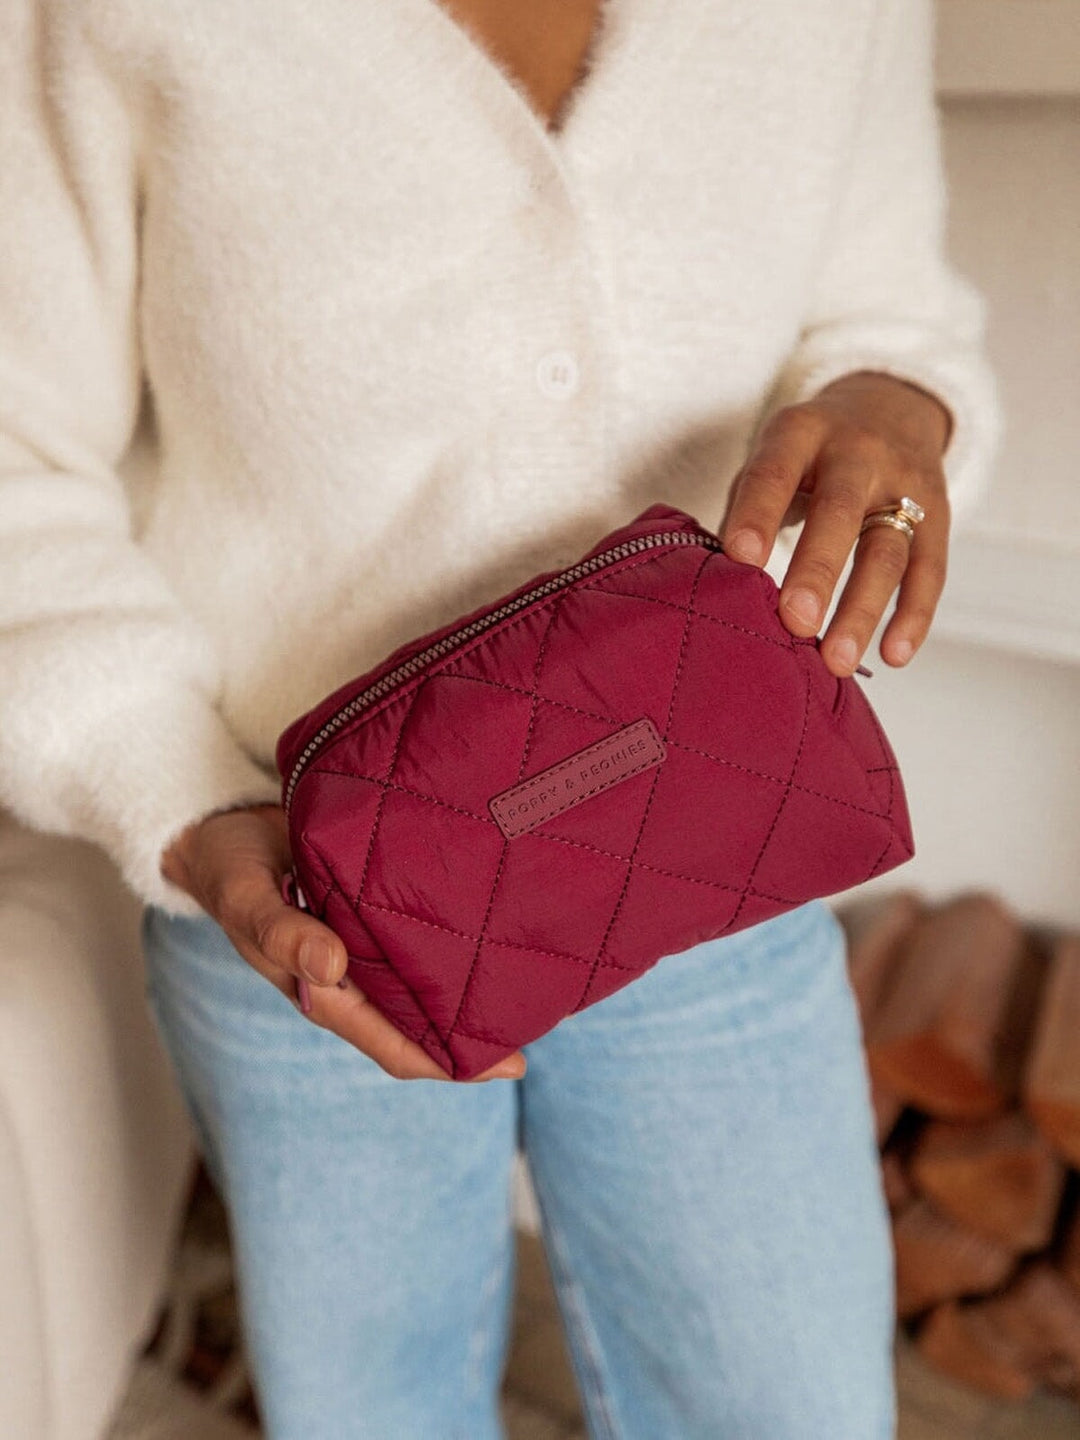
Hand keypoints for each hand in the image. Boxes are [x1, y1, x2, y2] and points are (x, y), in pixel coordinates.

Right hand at [159, 804, 526, 1082]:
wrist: (220, 827)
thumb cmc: (230, 867)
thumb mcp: (247, 897)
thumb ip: (281, 931)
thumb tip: (331, 966)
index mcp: (320, 991)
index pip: (393, 1044)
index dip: (448, 1063)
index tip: (509, 1065)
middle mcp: (348, 977)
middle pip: (420, 1024)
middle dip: (472, 1034)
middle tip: (537, 1023)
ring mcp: (362, 946)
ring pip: (422, 984)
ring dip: (465, 991)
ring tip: (525, 983)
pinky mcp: (370, 910)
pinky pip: (415, 940)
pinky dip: (447, 945)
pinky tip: (488, 928)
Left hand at [720, 371, 952, 675]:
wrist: (891, 406)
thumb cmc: (808, 454)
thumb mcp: (773, 456)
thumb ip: (747, 508)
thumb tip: (721, 582)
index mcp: (802, 431)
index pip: (776, 472)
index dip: (758, 514)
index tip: (740, 559)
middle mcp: (859, 452)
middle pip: (840, 512)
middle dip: (817, 570)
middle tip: (794, 621)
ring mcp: (904, 483)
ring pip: (888, 550)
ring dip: (862, 609)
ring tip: (837, 661)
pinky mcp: (938, 515)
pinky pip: (931, 569)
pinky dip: (914, 615)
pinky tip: (892, 655)